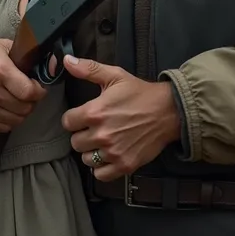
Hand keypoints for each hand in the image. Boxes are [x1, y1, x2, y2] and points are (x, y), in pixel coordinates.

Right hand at [0, 38, 46, 131]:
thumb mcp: (4, 46)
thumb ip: (26, 55)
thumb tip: (51, 64)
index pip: (28, 92)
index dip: (39, 92)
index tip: (39, 88)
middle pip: (24, 108)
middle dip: (32, 102)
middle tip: (29, 94)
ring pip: (16, 120)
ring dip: (22, 112)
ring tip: (19, 101)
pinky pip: (3, 127)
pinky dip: (9, 120)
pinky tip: (7, 108)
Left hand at [61, 56, 180, 180]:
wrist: (168, 111)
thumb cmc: (140, 93)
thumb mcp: (115, 75)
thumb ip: (88, 69)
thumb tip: (66, 60)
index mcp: (95, 112)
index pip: (67, 122)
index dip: (74, 118)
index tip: (83, 116)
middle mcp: (101, 134)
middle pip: (75, 142)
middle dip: (83, 134)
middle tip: (95, 128)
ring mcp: (113, 152)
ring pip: (86, 159)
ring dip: (91, 151)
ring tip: (103, 141)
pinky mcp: (124, 165)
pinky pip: (100, 175)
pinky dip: (102, 167)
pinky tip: (109, 154)